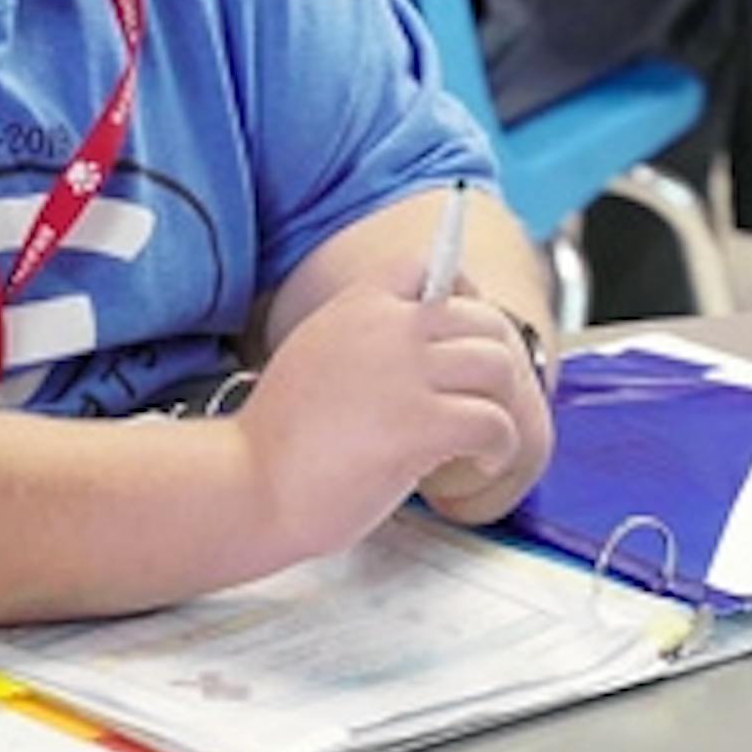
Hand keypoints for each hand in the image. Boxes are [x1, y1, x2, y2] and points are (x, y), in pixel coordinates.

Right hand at [238, 279, 524, 561]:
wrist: (248, 486)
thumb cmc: (277, 440)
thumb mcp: (313, 354)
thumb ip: (364, 338)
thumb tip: (420, 346)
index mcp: (355, 307)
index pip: (430, 266)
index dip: (463, 297)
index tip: (464, 338)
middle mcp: (386, 329)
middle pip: (483, 320)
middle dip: (495, 363)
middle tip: (484, 402)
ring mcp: (405, 375)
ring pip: (498, 367)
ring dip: (503, 405)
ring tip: (484, 439)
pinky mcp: (421, 426)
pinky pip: (495, 423)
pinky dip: (499, 448)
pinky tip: (478, 464)